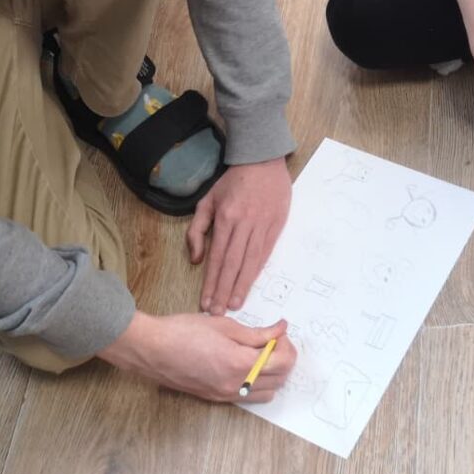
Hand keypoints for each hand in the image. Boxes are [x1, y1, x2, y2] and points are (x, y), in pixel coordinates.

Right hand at [99, 312, 296, 402]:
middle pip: (279, 379)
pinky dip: (256, 382)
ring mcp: (225, 395)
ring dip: (272, 374)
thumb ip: (257, 332)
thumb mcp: (225, 325)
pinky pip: (247, 396)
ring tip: (259, 352)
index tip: (279, 331)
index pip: (283, 362)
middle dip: (283, 358)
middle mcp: (236, 386)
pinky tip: (244, 363)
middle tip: (272, 339)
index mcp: (240, 364)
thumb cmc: (183, 331)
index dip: (286, 344)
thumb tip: (280, 329)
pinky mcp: (215, 398)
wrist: (151, 350)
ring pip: (266, 393)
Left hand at [187, 158, 291, 314]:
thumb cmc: (232, 182)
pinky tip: (250, 285)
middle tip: (218, 312)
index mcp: (225, 218)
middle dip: (224, 291)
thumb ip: (197, 230)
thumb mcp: (207, 200)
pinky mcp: (276, 225)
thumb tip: (197, 259)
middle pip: (232, 264)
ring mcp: (261, 225)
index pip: (216, 257)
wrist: (263, 161)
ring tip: (234, 305)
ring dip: (241, 286)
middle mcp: (243, 224)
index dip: (211, 282)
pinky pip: (264, 253)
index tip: (206, 302)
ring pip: (250, 262)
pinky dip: (256, 271)